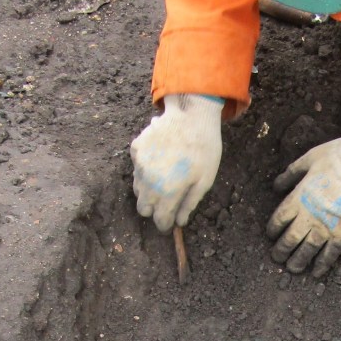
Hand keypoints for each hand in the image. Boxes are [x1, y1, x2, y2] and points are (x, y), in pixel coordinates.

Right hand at [130, 94, 223, 230]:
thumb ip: (189, 204)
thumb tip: (179, 222)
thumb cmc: (204, 149)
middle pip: (143, 208)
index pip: (159, 219)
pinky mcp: (135, 149)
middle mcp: (148, 181)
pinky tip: (160, 161)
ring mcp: (139, 164)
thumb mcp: (205, 180)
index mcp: (167, 192)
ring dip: (148, 191)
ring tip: (165, 181)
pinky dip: (145, 170)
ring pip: (137, 189)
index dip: (164, 225)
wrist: (191, 115)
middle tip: (167, 204)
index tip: (169, 224)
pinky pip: (137, 168)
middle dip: (154, 210)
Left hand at [267, 123, 340, 276]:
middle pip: (290, 239)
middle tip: (276, 258)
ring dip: (298, 261)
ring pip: (308, 250)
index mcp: (298, 197)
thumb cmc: (338, 156)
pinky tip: (317, 272)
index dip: (273, 229)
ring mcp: (326, 226)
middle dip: (281, 250)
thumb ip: (292, 173)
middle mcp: (309, 216)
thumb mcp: (309, 159)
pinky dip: (324, 264)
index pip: (279, 219)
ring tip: (292, 269)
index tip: (271, 234)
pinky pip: (331, 253)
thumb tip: (277, 185)